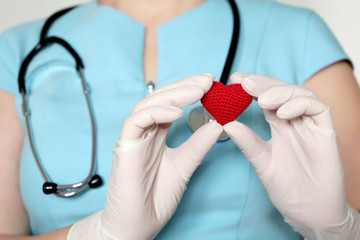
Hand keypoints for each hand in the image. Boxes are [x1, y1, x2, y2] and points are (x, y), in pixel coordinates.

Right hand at [67, 74, 222, 239]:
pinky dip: (157, 112)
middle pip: (161, 99)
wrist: (138, 224)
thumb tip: (219, 124)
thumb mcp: (185, 165)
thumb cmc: (157, 197)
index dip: (190, 92)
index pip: (172, 105)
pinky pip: (137, 121)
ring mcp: (133, 138)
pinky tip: (177, 112)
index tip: (211, 84)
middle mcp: (145, 132)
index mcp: (157, 135)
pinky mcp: (124, 146)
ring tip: (198, 90)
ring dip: (173, 95)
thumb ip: (199, 144)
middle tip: (208, 80)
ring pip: (148, 105)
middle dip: (184, 87)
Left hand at [223, 73, 359, 239]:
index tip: (234, 79)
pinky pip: (319, 109)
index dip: (252, 87)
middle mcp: (295, 122)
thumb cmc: (287, 188)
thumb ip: (248, 142)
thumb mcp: (261, 162)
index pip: (266, 98)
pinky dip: (300, 105)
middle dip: (263, 84)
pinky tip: (282, 113)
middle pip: (282, 91)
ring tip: (262, 100)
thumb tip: (226, 123)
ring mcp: (311, 126)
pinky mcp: (326, 134)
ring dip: (281, 92)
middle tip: (244, 82)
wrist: (309, 213)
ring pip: (301, 94)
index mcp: (279, 126)